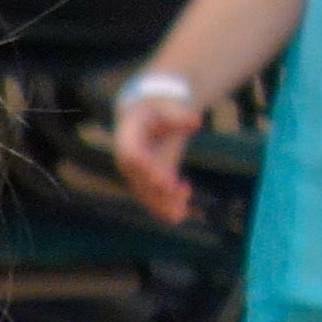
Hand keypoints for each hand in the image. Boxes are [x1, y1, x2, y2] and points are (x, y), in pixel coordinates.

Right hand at [109, 81, 201, 223]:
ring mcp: (134, 176)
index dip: (146, 168)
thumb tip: (195, 120)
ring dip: (164, 205)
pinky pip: (153, 202)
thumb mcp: (166, 108)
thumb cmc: (156, 112)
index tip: (165, 179)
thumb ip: (179, 115)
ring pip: (145, 196)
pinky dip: (167, 210)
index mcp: (127, 139)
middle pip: (139, 180)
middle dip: (160, 190)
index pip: (132, 155)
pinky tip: (186, 213)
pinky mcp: (146, 185)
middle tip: (183, 192)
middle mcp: (126, 161)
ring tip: (184, 210)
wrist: (144, 121)